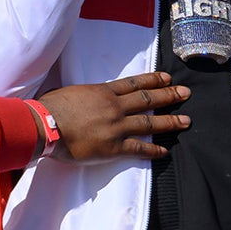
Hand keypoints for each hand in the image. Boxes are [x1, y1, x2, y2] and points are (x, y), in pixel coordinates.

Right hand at [38, 72, 190, 162]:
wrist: (45, 124)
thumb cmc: (51, 107)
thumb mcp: (71, 92)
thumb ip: (85, 95)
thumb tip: (85, 97)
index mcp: (103, 91)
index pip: (134, 84)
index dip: (153, 80)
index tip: (167, 78)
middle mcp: (114, 107)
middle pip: (147, 99)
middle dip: (168, 96)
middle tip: (186, 93)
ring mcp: (116, 126)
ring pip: (149, 122)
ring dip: (169, 121)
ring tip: (185, 121)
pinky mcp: (113, 147)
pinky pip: (138, 148)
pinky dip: (152, 149)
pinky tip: (164, 151)